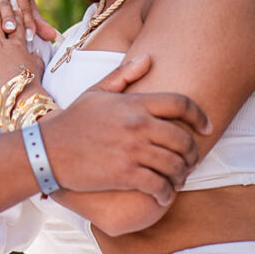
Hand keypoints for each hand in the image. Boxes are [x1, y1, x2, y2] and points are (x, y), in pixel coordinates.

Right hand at [38, 55, 212, 204]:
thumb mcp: (96, 92)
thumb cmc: (73, 121)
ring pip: (175, 165)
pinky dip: (166, 194)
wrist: (48, 149)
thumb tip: (148, 59)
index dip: (199, 115)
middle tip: (190, 161)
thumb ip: (124, 76)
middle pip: (183, 139)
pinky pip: (160, 186)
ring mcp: (132, 150)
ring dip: (181, 175)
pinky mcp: (125, 173)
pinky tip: (163, 195)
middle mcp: (137, 125)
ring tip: (177, 179)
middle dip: (192, 153)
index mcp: (133, 103)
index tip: (207, 127)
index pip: (180, 103)